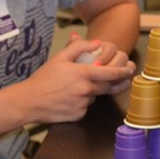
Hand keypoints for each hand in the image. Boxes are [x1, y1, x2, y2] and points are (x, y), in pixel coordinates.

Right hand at [19, 39, 135, 123]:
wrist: (29, 101)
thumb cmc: (43, 79)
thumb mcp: (59, 58)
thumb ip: (78, 47)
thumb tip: (96, 43)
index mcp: (82, 74)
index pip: (110, 73)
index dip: (123, 71)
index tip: (130, 69)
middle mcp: (85, 90)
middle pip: (107, 86)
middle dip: (115, 81)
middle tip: (119, 76)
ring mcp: (83, 104)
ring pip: (95, 96)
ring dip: (92, 91)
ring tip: (74, 87)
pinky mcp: (79, 115)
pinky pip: (87, 107)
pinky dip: (82, 102)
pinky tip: (69, 98)